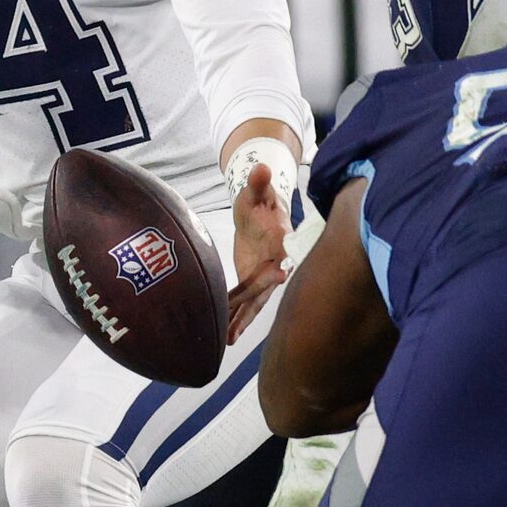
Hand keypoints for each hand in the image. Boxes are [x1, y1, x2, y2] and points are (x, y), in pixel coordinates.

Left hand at [227, 161, 290, 340]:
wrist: (261, 214)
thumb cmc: (260, 201)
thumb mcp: (256, 192)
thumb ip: (258, 183)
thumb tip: (260, 167)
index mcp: (281, 241)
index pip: (281, 255)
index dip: (279, 266)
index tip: (279, 277)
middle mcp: (278, 263)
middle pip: (265, 286)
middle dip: (252, 305)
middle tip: (238, 326)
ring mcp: (266, 277)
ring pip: (255, 302)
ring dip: (241, 320)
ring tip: (227, 338)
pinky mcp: (256, 284)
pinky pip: (247, 304)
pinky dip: (236, 319)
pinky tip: (225, 336)